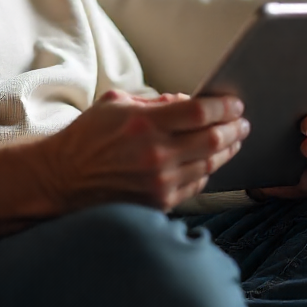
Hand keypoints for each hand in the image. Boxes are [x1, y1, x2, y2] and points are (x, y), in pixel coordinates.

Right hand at [0, 91, 249, 240]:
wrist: (62, 180)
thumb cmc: (87, 138)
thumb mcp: (114, 105)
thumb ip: (154, 102)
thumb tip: (188, 102)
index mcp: (144, 124)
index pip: (199, 112)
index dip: (224, 106)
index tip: (235, 103)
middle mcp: (155, 154)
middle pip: (213, 140)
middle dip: (234, 129)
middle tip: (243, 122)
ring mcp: (159, 182)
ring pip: (210, 164)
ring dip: (228, 150)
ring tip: (235, 140)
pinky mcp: (159, 203)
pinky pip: (196, 185)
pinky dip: (208, 171)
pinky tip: (211, 162)